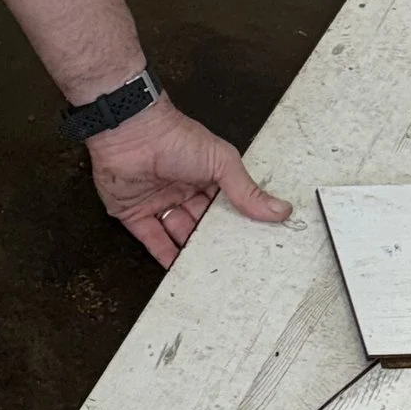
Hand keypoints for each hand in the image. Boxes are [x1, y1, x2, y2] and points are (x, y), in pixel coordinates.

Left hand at [87, 95, 290, 269]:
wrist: (130, 134)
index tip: (254, 245)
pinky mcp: (134, 214)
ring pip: (179, 234)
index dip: (238, 224)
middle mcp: (183, 190)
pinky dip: (164, 256)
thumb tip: (280, 210)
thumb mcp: (221, 162)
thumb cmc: (175, 138)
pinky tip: (180, 272)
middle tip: (235, 266)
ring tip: (210, 274)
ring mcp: (159, 202)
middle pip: (203, 223)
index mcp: (206, 175)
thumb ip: (246, 190)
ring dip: (192, 252)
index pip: (226, 205)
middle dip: (216, 242)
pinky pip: (152, 239)